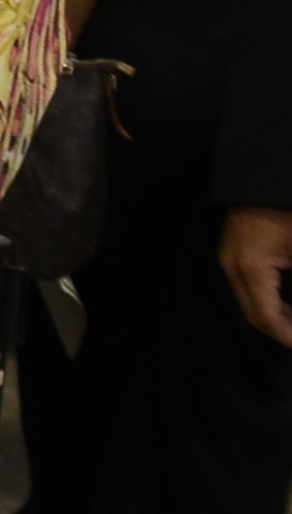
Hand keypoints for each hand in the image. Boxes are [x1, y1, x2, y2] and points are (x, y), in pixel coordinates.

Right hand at [225, 206, 291, 348]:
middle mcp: (231, 266)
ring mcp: (228, 259)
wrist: (266, 176)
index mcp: (249, 268)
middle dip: (282, 330)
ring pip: (249, 302)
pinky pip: (247, 287)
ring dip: (275, 315)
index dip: (287, 337)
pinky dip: (269, 300)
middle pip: (253, 314)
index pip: (266, 318)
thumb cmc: (288, 211)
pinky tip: (288, 302)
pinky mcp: (233, 252)